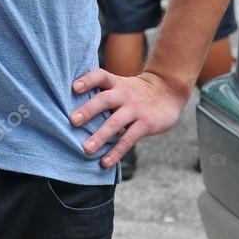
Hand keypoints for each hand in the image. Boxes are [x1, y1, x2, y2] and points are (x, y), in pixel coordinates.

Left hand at [69, 69, 188, 167]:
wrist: (167, 91)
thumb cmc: (135, 91)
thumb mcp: (120, 84)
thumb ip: (102, 92)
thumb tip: (71, 106)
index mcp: (116, 83)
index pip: (100, 76)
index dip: (87, 80)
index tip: (74, 88)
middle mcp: (124, 94)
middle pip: (104, 100)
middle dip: (88, 110)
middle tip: (72, 120)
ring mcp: (135, 109)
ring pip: (115, 123)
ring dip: (100, 136)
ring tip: (86, 149)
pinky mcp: (145, 125)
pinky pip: (128, 140)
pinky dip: (116, 152)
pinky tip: (104, 162)